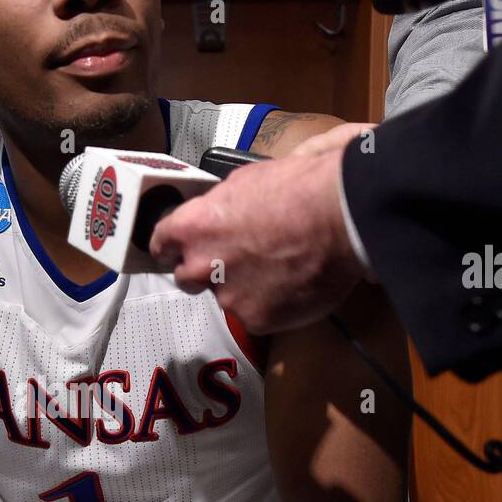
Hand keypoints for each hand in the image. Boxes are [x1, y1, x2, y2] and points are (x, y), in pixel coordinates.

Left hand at [148, 143, 365, 332]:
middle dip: (205, 272)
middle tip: (236, 261)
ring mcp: (228, 297)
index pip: (161, 243)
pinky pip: (257, 315)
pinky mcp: (256, 320)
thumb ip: (221, 207)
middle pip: (186, 277)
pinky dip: (271, 305)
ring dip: (243, 288)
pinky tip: (292, 286)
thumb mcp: (246, 182)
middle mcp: (201, 266)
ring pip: (226, 298)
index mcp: (193, 227)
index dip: (172, 247)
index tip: (177, 250)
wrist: (340, 216)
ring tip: (277, 270)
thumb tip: (222, 214)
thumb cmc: (298, 189)